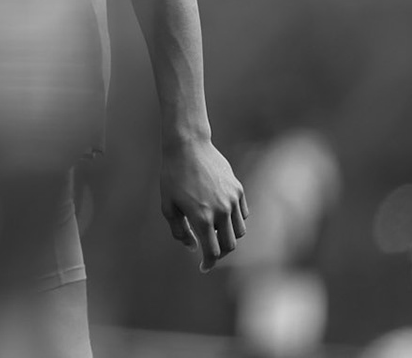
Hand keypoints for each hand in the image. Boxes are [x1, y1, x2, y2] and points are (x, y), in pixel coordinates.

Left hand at [161, 138, 247, 272]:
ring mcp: (232, 200)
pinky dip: (234, 221)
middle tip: (209, 252)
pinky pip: (242, 215)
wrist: (188, 145)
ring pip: (239, 232)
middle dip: (219, 254)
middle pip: (229, 246)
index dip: (208, 263)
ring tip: (214, 233)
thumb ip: (179, 230)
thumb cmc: (172, 176)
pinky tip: (221, 217)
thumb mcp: (168, 205)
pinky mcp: (238, 190)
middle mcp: (221, 211)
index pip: (212, 252)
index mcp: (201, 218)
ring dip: (228, 238)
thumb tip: (192, 248)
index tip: (203, 267)